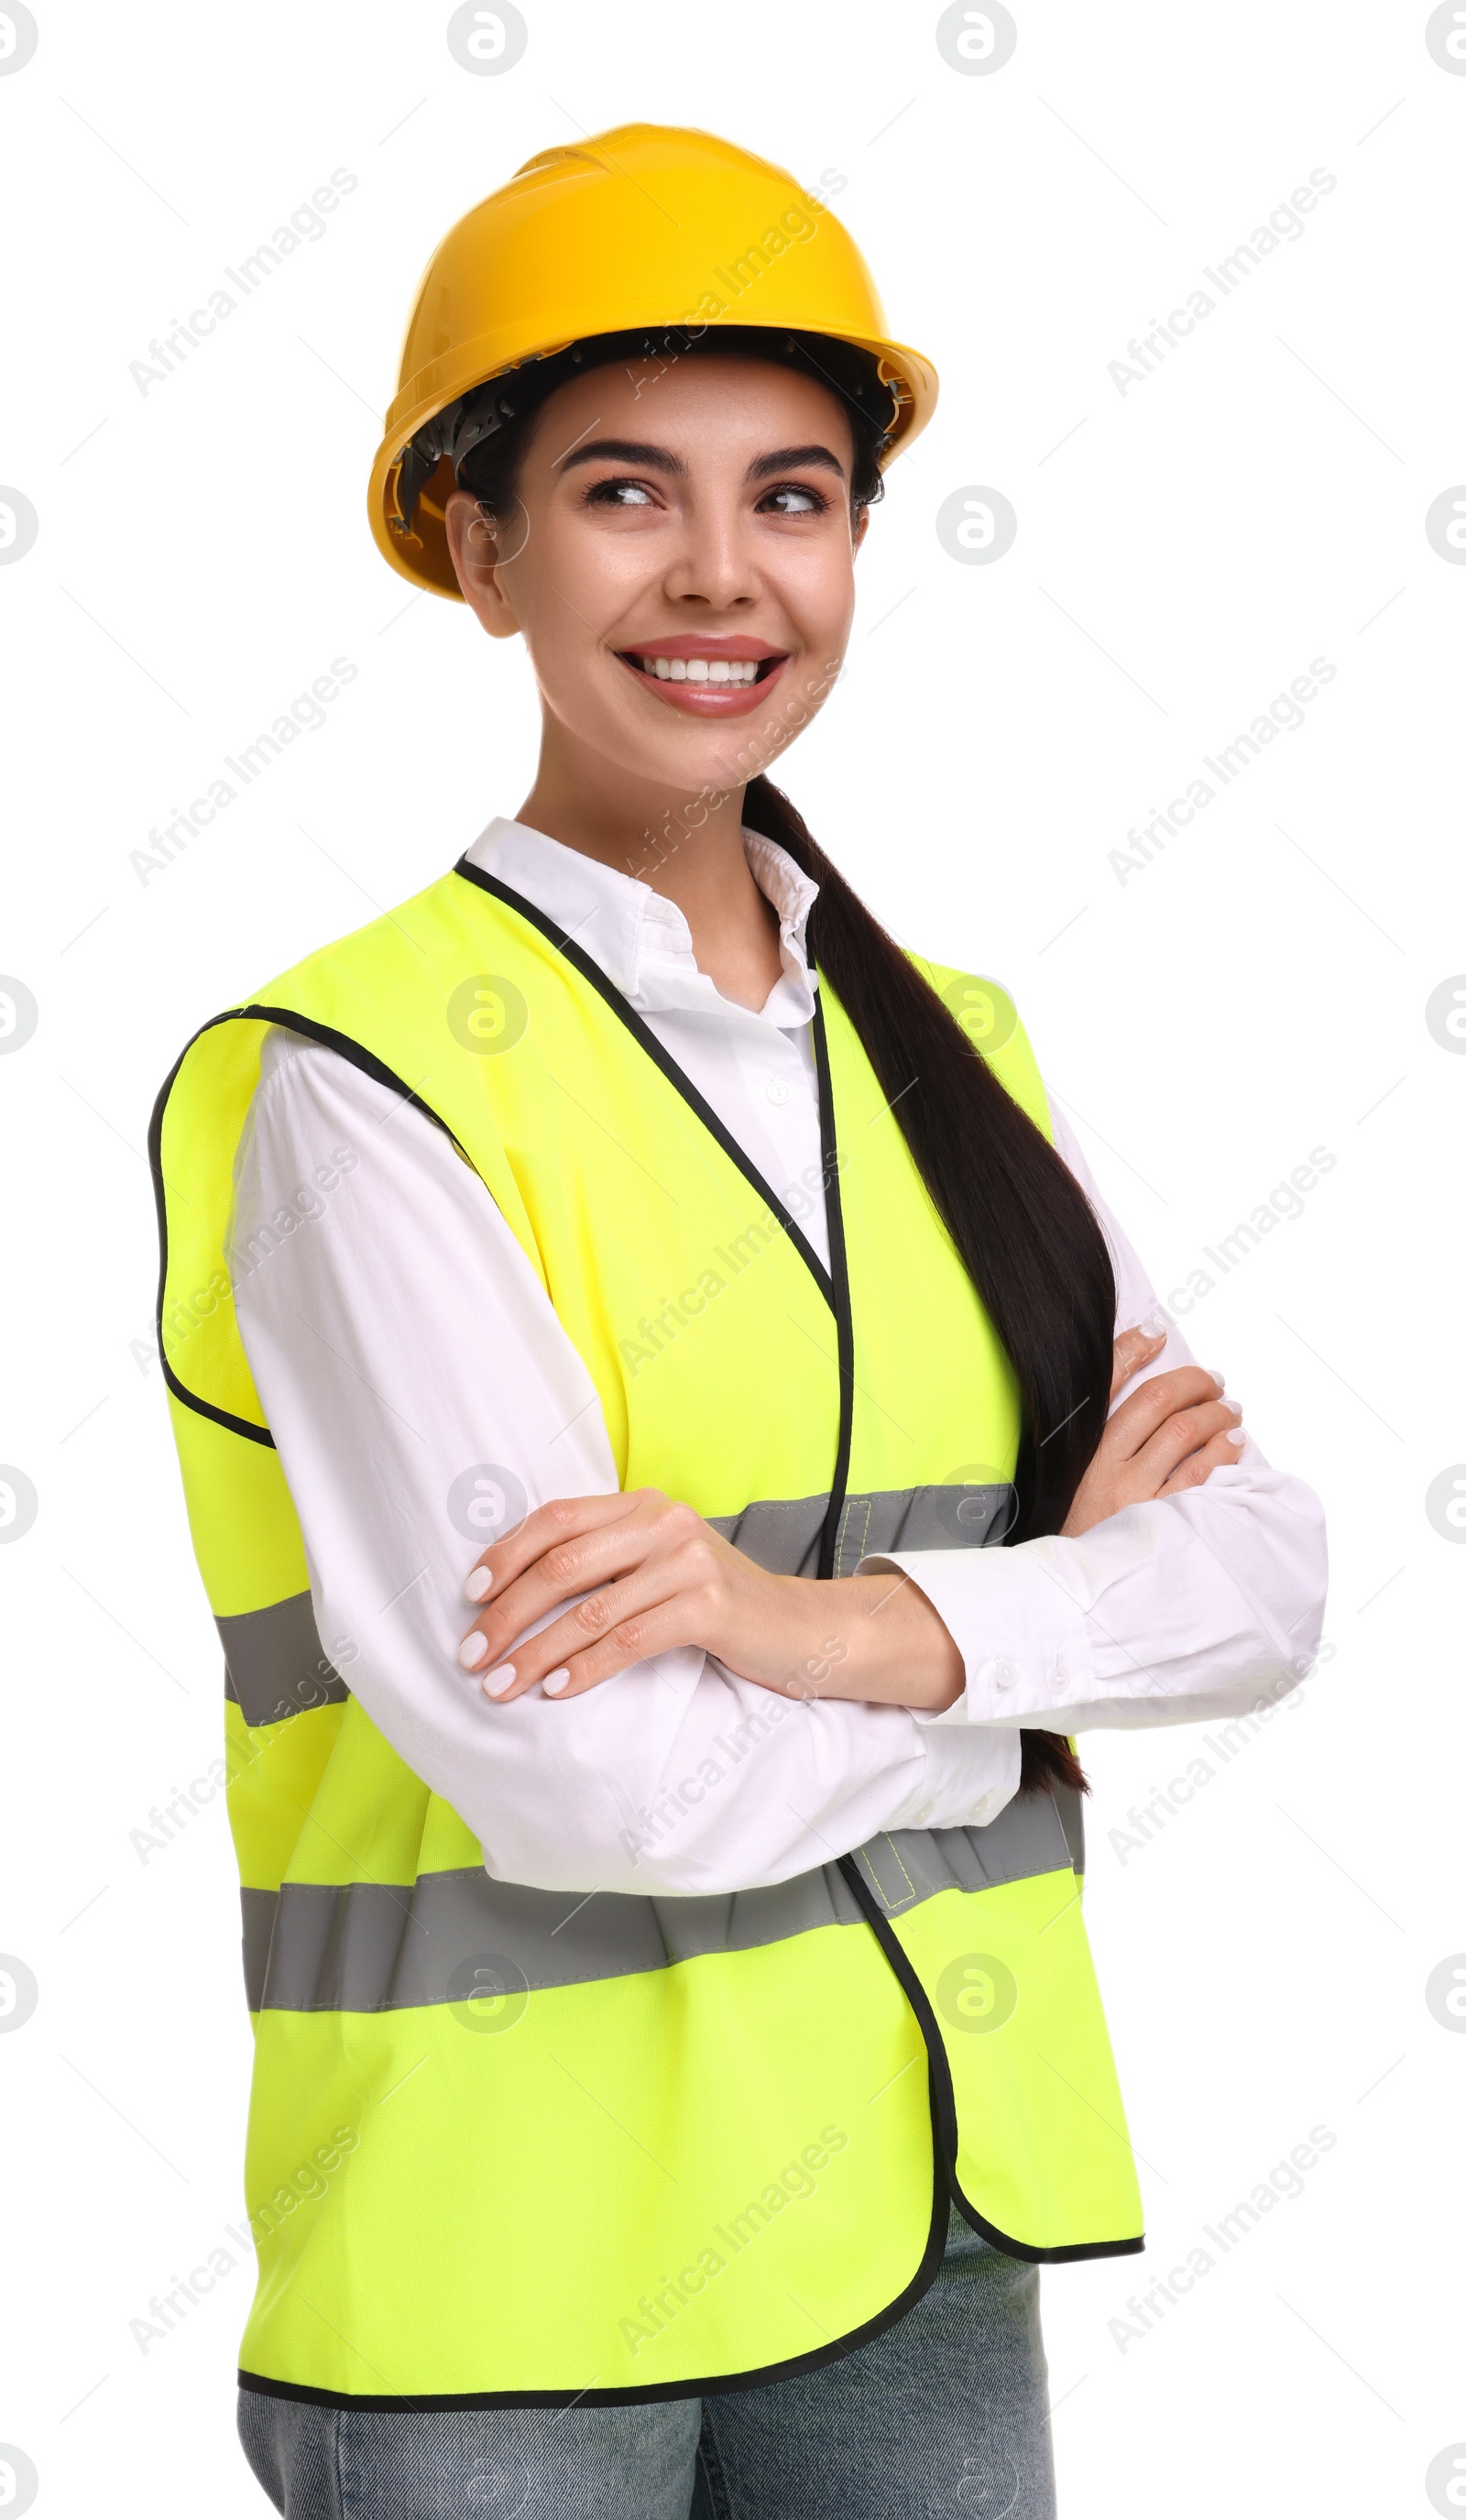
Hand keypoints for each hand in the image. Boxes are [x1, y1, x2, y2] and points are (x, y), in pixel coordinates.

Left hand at [454, 1487, 964, 1711]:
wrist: (801, 1630)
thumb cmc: (716, 1605)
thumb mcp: (658, 1568)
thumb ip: (606, 1563)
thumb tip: (517, 1593)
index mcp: (644, 1505)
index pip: (557, 1518)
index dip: (506, 1554)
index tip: (470, 1595)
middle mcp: (664, 1522)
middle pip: (562, 1564)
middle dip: (507, 1613)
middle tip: (472, 1654)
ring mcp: (689, 1562)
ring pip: (590, 1610)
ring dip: (535, 1652)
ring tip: (500, 1685)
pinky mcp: (709, 1605)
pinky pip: (629, 1640)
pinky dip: (585, 1669)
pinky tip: (556, 1691)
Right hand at [1061, 1325, 1244, 1538]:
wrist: (1075, 1587)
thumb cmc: (1078, 1526)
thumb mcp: (1071, 1476)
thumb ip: (1097, 1435)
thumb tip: (1138, 1386)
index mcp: (1077, 1449)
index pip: (1105, 1382)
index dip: (1133, 1348)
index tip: (1156, 1333)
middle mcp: (1104, 1466)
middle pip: (1157, 1400)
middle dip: (1194, 1382)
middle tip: (1213, 1381)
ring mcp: (1134, 1495)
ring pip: (1185, 1432)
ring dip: (1216, 1413)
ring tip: (1230, 1410)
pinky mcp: (1161, 1523)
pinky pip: (1202, 1476)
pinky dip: (1223, 1451)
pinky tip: (1233, 1442)